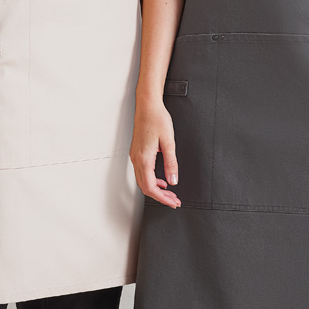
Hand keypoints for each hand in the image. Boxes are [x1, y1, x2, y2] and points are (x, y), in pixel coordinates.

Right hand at [129, 94, 180, 208]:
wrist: (147, 105)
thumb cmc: (157, 119)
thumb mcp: (168, 142)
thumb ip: (171, 163)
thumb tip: (173, 181)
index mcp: (144, 159)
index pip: (151, 187)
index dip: (162, 198)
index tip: (173, 202)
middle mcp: (137, 159)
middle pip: (145, 187)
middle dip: (160, 197)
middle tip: (174, 200)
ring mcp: (135, 156)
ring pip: (143, 181)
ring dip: (156, 189)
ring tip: (170, 193)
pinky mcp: (137, 152)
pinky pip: (142, 172)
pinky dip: (152, 180)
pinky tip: (161, 180)